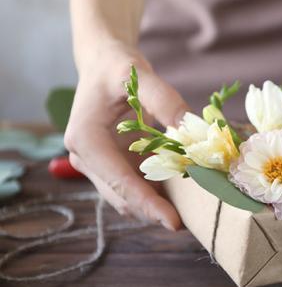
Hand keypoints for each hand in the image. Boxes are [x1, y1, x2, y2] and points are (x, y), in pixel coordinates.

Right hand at [64, 42, 188, 229]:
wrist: (104, 64)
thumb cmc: (117, 67)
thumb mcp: (138, 74)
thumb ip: (165, 100)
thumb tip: (191, 130)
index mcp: (85, 138)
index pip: (118, 180)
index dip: (146, 203)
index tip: (173, 222)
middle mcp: (87, 157)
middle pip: (122, 196)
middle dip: (154, 211)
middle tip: (191, 223)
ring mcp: (100, 164)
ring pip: (129, 196)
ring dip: (156, 205)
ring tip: (191, 212)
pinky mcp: (114, 164)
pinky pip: (136, 185)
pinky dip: (157, 192)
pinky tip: (182, 194)